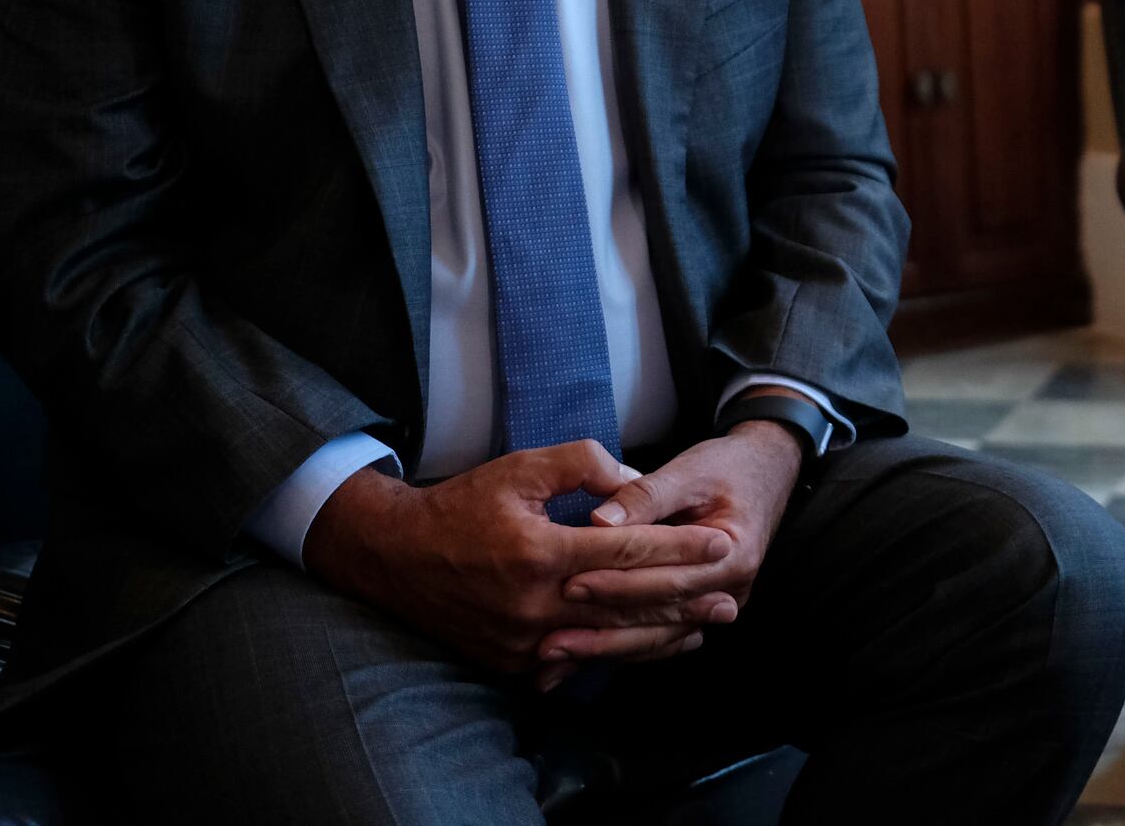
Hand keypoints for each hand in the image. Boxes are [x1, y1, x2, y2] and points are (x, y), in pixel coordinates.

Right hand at [305, 441, 740, 681]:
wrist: (397, 556)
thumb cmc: (463, 504)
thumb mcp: (520, 467)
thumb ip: (581, 463)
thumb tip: (634, 480)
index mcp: (540, 552)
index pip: (626, 550)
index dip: (677, 547)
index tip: (719, 542)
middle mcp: (534, 604)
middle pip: (625, 604)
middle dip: (681, 598)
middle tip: (728, 592)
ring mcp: (523, 641)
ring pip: (606, 639)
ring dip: (659, 632)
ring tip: (703, 623)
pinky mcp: (513, 661)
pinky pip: (575, 660)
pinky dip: (615, 651)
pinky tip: (650, 644)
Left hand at [528, 423, 807, 689]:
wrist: (765, 470)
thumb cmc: (725, 466)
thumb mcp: (689, 469)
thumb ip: (645, 495)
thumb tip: (598, 521)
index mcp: (733, 552)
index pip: (667, 577)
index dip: (618, 581)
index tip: (570, 582)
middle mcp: (731, 588)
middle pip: (659, 615)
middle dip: (602, 626)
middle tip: (550, 636)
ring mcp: (718, 604)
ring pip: (656, 636)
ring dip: (604, 648)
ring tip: (555, 655)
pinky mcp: (699, 610)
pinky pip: (659, 637)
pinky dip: (620, 647)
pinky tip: (580, 659)